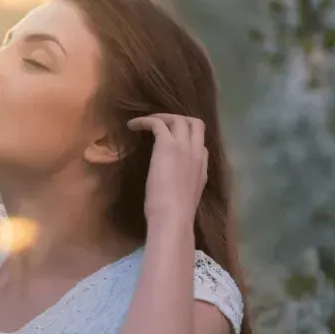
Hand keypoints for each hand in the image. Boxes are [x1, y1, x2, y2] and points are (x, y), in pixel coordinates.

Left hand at [127, 113, 207, 227]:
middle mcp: (196, 153)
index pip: (201, 146)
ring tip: (143, 122)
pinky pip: (157, 123)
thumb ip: (183, 185)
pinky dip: (144, 120)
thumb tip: (172, 184)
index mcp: (203, 168)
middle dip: (179, 119)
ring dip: (161, 117)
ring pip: (179, 119)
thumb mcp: (185, 198)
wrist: (173, 217)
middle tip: (160, 123)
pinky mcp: (167, 145)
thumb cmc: (175, 215)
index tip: (172, 143)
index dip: (188, 141)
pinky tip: (132, 125)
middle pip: (195, 124)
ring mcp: (184, 147)